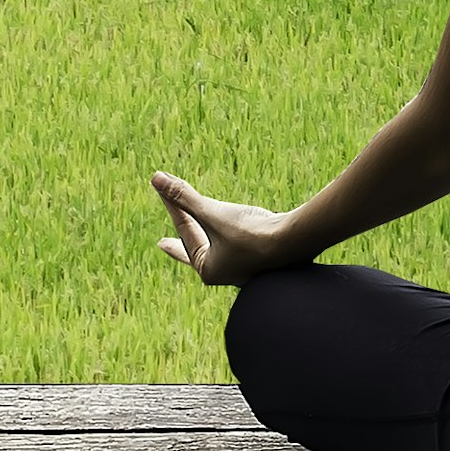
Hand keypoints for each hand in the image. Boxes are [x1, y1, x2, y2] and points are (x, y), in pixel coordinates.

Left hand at [154, 172, 296, 285]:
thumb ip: (184, 196)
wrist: (294, 242)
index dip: (173, 206)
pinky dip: (226, 237)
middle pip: (195, 248)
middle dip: (181, 243)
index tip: (163, 189)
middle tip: (164, 245)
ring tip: (200, 237)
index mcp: (208, 269)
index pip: (185, 231)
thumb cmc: (250, 232)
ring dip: (205, 237)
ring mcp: (244, 266)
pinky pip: (234, 245)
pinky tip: (233, 236)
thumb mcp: (212, 213)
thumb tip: (155, 178)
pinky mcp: (261, 257)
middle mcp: (224, 272)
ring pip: (216, 248)